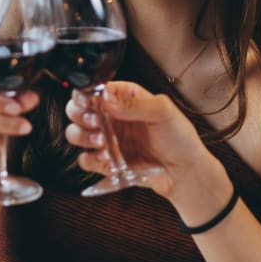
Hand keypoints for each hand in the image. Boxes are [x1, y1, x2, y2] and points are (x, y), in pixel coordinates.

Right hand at [64, 81, 208, 197]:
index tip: (89, 102)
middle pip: (77, 110)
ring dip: (83, 137)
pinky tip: (107, 158)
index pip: (94, 90)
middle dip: (80, 115)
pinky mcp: (106, 162)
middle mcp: (112, 117)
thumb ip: (134, 104)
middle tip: (94, 122)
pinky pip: (86, 160)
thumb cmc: (180, 138)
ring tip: (102, 141)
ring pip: (76, 133)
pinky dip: (91, 159)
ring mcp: (107, 140)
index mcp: (124, 98)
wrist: (184, 171)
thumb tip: (107, 99)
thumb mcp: (163, 112)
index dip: (86, 94)